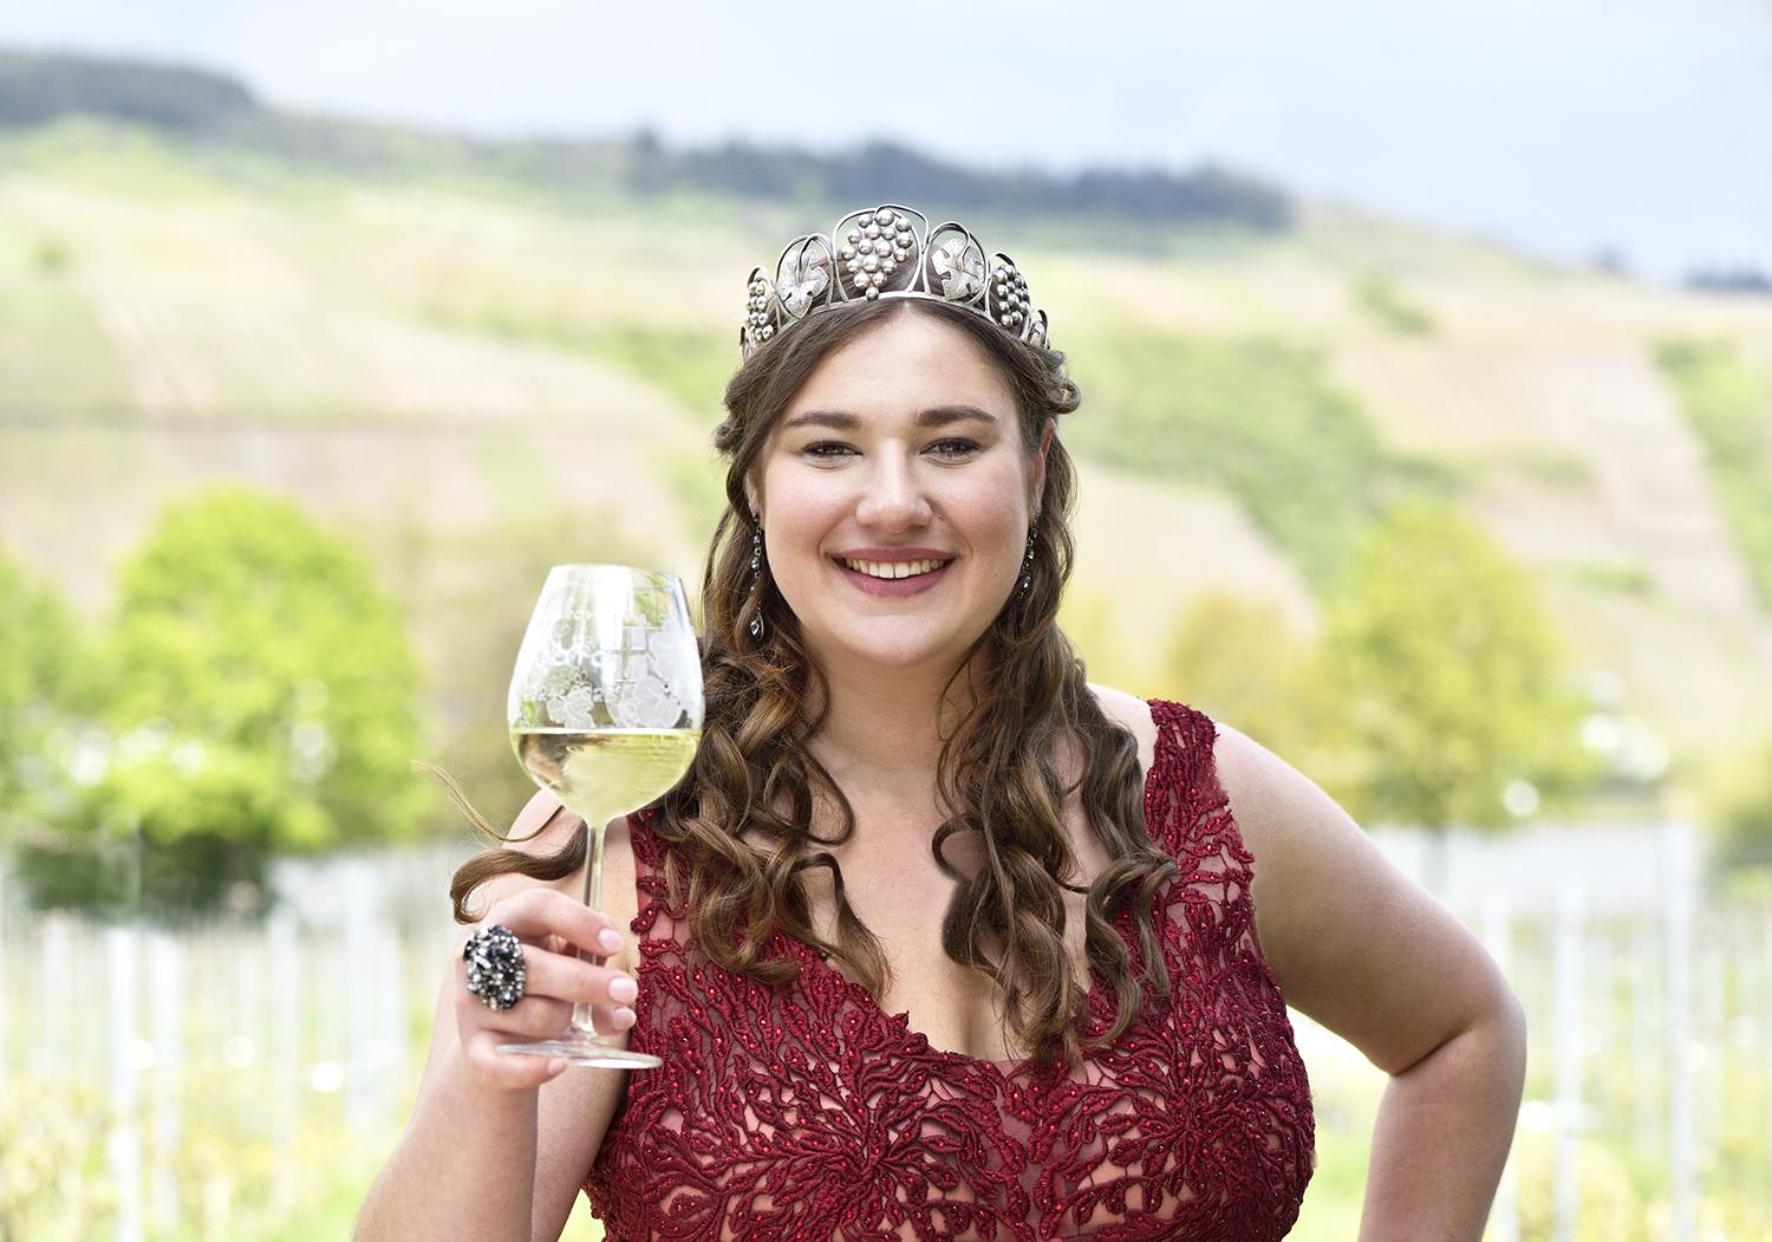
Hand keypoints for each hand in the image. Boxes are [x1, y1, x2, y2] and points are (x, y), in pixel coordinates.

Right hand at [451, 887, 638, 1090]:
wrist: (506, 1034)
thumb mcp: (565, 955)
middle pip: (534, 966)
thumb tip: (611, 958)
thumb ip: (589, 951)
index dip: (579, 922)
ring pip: (534, 1016)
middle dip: (586, 982)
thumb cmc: (546, 981)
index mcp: (507, 921)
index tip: (615, 944)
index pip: (538, 907)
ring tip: (585, 1026)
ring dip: (569, 1023)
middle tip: (627, 991)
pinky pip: (502, 1064)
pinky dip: (534, 1068)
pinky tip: (561, 1064)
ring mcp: (472, 1005)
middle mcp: (480, 959)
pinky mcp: (473, 1048)